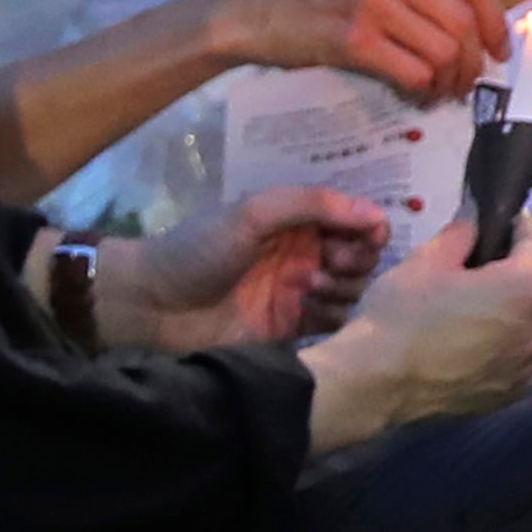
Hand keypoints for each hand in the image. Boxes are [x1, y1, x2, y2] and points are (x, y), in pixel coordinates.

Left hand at [97, 184, 385, 346]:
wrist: (154, 306)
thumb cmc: (199, 250)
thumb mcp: (252, 213)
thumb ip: (313, 205)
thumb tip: (376, 214)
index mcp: (297, 220)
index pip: (356, 220)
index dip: (370, 228)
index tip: (369, 238)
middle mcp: (305, 253)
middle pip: (362, 256)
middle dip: (356, 259)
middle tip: (327, 263)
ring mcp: (301, 291)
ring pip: (354, 289)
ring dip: (342, 286)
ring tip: (307, 287)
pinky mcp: (294, 326)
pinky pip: (336, 322)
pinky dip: (333, 314)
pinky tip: (307, 310)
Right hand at [227, 0, 498, 99]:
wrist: (252, 9)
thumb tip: (480, 23)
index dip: (494, 21)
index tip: (498, 50)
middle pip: (463, 20)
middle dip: (474, 61)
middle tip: (466, 84)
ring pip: (445, 49)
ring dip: (450, 81)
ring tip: (438, 92)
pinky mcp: (352, 37)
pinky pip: (414, 71)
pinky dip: (423, 90)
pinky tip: (413, 95)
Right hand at [315, 208, 531, 429]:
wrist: (377, 383)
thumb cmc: (401, 315)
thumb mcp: (427, 260)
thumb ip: (462, 232)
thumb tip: (476, 215)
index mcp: (522, 286)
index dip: (523, 226)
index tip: (509, 219)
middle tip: (505, 256)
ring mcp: (530, 364)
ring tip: (512, 299)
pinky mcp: (516, 391)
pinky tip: (506, 340)